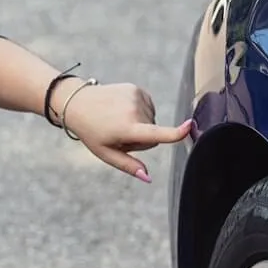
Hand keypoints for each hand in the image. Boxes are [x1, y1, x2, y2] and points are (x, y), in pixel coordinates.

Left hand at [56, 80, 192, 180]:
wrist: (77, 102)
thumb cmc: (91, 131)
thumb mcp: (106, 153)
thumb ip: (128, 166)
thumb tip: (148, 178)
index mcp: (126, 128)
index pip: (155, 133)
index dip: (174, 133)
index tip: (190, 126)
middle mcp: (134, 110)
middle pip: (153, 135)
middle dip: (141, 138)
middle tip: (118, 133)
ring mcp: (136, 97)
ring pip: (152, 120)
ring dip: (139, 124)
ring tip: (117, 120)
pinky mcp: (136, 89)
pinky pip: (148, 108)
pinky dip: (139, 111)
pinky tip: (121, 110)